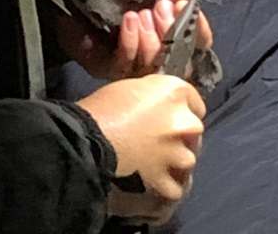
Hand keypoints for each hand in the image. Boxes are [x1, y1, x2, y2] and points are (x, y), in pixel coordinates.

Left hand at [56, 0, 212, 79]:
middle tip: (161, 9)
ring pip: (154, 70)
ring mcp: (132, 64)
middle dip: (173, 35)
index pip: (197, 43)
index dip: (198, 31)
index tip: (187, 10)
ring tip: (142, 14)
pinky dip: (131, 44)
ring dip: (152, 41)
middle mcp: (154, 52)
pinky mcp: (108, 68)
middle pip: (180, 63)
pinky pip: (126, 66)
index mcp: (169, 31)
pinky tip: (128, 21)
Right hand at [77, 74, 205, 224]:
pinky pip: (175, 188)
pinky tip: (145, 184)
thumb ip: (153, 98)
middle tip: (153, 143)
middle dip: (177, 137)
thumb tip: (157, 109)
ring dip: (172, 164)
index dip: (179, 111)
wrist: (83, 145)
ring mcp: (181, 158)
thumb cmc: (100, 111)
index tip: (166, 118)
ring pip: (186, 162)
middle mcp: (185, 123)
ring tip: (147, 167)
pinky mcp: (171, 187)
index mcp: (175, 92)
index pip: (194, 103)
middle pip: (192, 132)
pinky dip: (163, 188)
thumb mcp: (130, 89)